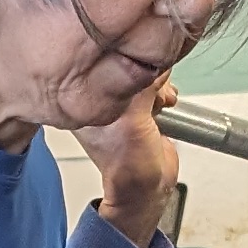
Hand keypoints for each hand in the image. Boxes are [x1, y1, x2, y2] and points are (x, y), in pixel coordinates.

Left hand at [69, 73, 177, 247]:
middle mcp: (96, 97)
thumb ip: (142, 87)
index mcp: (82, 99)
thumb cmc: (129, 165)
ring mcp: (116, 102)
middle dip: (147, 75)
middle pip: (124, 63)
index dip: (127, 63)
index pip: (103, 60)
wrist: (147, 187)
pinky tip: (165, 103)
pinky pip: (152, 85)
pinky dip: (163, 92)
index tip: (140, 73)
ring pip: (141, 72)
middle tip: (153, 94)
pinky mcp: (135, 106)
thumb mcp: (133, 120)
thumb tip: (157, 62)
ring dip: (158, 85)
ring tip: (160, 104)